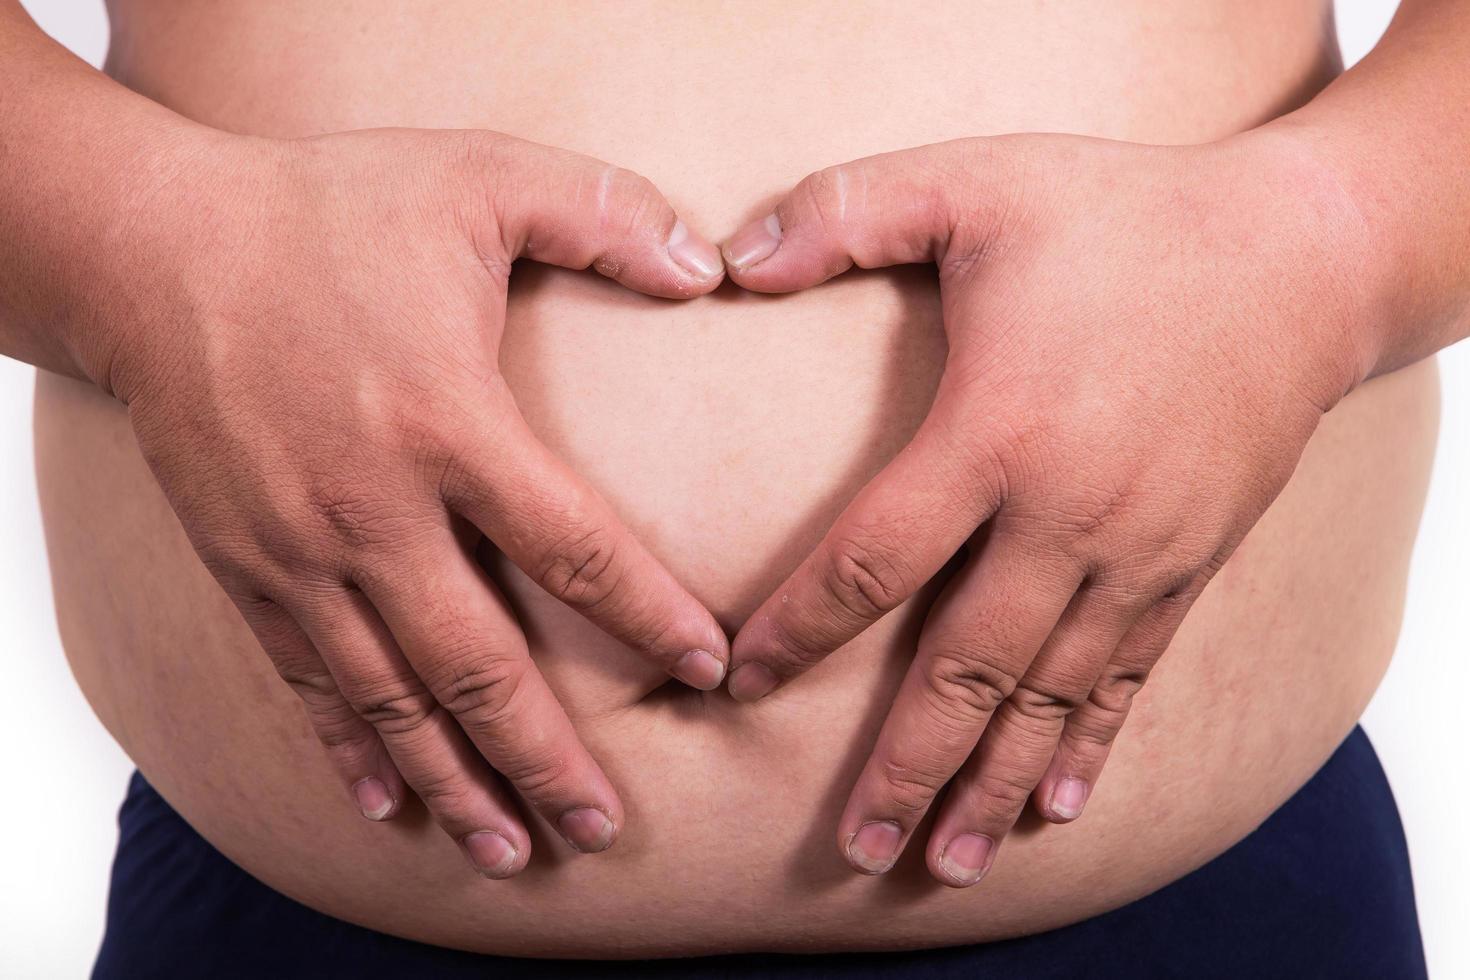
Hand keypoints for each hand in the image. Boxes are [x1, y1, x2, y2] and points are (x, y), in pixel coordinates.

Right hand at [101, 128, 728, 875]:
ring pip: (392, 698)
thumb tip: (708, 264)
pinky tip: (387, 806)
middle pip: (480, 664)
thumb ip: (601, 212)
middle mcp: (373, 508)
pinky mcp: (244, 566)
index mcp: (446, 420)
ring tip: (514, 851)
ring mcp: (300, 551)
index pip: (574, 546)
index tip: (710, 669)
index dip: (649, 616)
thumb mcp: (476, 174)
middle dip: (548, 758)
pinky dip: (349, 750)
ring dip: (459, 782)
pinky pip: (306, 681)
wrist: (149, 247)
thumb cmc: (324, 208)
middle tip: (606, 829)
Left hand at [721, 131, 1373, 885]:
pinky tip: (1054, 804)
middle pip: (964, 665)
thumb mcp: (979, 179)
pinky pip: (1129, 676)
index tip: (737, 683)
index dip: (798, 629)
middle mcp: (1068, 513)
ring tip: (942, 860)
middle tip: (854, 847)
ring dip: (989, 780)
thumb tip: (731, 258)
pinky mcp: (1192, 563)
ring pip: (1049, 693)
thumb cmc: (1128, 212)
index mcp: (999, 429)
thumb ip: (846, 211)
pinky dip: (1088, 746)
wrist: (1302, 254)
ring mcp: (1140, 550)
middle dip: (903, 761)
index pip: (871, 556)